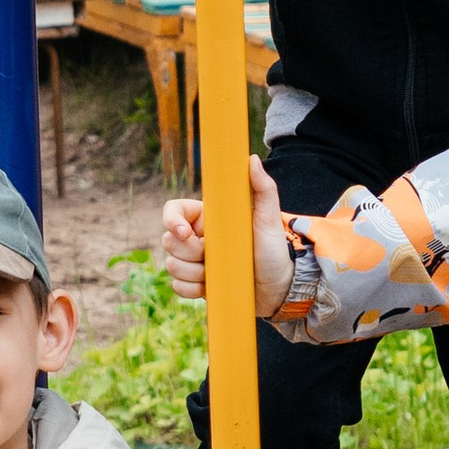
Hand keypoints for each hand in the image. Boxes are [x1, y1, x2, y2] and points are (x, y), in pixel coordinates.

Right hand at [162, 153, 293, 316]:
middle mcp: (197, 238)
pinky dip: (191, 289)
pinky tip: (209, 287)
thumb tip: (252, 158)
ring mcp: (194, 262)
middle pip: (169, 241)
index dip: (171, 220)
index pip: (173, 210)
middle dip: (190, 252)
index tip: (187, 233)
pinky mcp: (195, 284)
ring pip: (171, 265)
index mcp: (207, 219)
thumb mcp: (269, 219)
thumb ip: (263, 188)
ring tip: (218, 272)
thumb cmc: (274, 250)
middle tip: (214, 254)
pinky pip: (177, 286)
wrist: (279, 288)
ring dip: (193, 272)